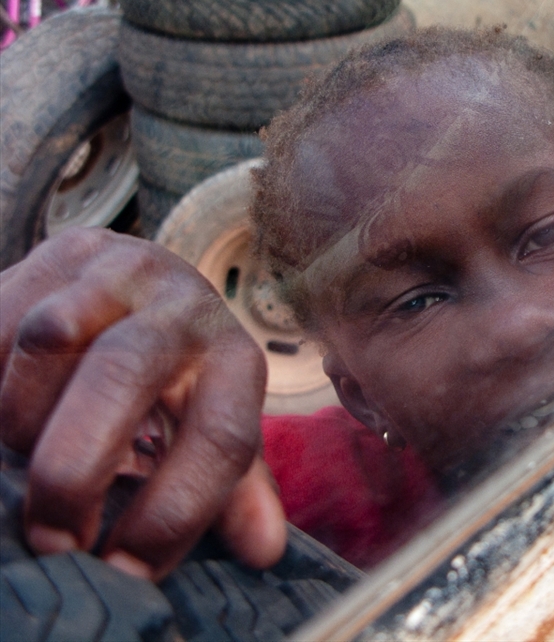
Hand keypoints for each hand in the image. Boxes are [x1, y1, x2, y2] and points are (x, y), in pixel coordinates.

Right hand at [0, 228, 285, 579]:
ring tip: (24, 456)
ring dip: (23, 417)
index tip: (125, 568)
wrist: (145, 282)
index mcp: (235, 357)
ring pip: (50, 339)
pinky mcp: (62, 251)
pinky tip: (6, 405)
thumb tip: (262, 551)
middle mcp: (185, 304)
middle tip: (52, 535)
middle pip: (124, 372)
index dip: (174, 512)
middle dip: (75, 467)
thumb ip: (234, 487)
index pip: (223, 436)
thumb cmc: (181, 374)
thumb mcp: (215, 421)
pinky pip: (4, 321)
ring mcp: (121, 269)